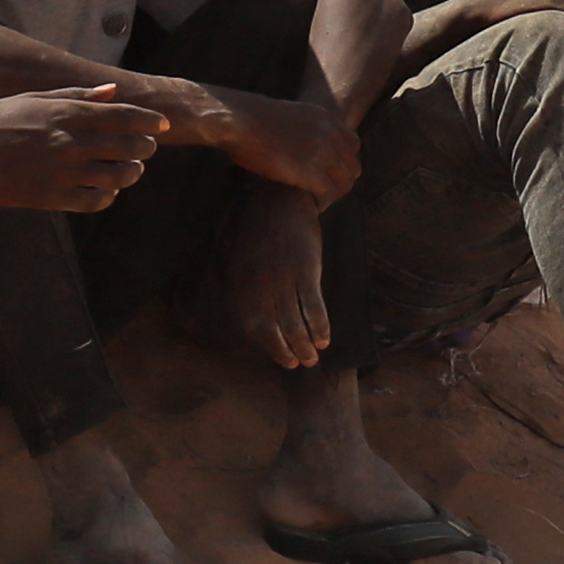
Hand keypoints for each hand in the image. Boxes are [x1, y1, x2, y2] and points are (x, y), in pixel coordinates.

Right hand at [0, 89, 167, 212]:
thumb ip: (75, 96)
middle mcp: (69, 141)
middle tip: (147, 148)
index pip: (123, 116)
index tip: (161, 126)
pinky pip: (94, 201)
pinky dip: (107, 197)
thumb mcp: (32, 100)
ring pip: (116, 176)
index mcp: (65, 113)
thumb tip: (111, 92)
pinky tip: (106, 191)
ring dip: (131, 173)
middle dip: (144, 147)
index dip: (148, 121)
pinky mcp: (51, 198)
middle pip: (126, 146)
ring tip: (131, 171)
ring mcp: (62, 172)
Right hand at [206, 91, 363, 207]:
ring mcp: (323, 152)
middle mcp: (330, 134)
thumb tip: (295, 138)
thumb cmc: (249, 118)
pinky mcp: (312, 172)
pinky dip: (322, 203)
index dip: (342, 162)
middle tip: (322, 191)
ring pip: (344, 183)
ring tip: (316, 201)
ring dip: (332, 195)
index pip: (352, 145)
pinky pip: (329, 194)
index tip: (327, 173)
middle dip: (339, 181)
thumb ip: (302, 127)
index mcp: (326, 118)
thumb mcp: (288, 115)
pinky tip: (311, 206)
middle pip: (353, 166)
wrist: (239, 120)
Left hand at [208, 188, 331, 369]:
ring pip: (295, 322)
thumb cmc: (259, 230)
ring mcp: (282, 278)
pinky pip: (313, 306)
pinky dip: (320, 326)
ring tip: (314, 356)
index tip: (284, 360)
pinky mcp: (305, 269)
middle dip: (290, 350)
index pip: (254, 326)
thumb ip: (243, 287)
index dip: (271, 347)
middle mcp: (259, 285)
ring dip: (306, 344)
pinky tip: (325, 337)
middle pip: (276, 329)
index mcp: (241, 284)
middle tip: (302, 363)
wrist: (279, 200)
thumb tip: (248, 317)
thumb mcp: (239, 259)